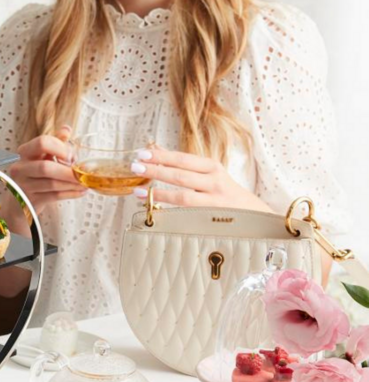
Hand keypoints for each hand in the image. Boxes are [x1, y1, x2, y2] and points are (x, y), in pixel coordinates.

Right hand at [9, 126, 85, 213]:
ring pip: (51, 184)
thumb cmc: (32, 175)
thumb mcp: (41, 156)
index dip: (60, 147)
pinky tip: (80, 192)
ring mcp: (24, 186)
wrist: (18, 201)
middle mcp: (21, 168)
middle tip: (82, 173)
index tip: (72, 155)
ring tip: (84, 183)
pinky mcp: (30, 201)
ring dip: (72, 184)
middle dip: (67, 171)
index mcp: (25, 153)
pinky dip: (70, 194)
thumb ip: (54, 142)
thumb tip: (66, 129)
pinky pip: (54, 196)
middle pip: (45, 167)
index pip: (42, 143)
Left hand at [130, 147, 272, 212]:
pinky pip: (187, 216)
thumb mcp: (210, 175)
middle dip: (156, 170)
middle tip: (134, 167)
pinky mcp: (212, 220)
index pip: (183, 159)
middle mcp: (215, 183)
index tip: (142, 153)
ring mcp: (214, 203)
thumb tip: (157, 149)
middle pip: (180, 175)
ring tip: (137, 191)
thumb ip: (185, 165)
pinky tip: (154, 209)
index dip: (162, 156)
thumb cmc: (228, 194)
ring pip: (183, 197)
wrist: (258, 218)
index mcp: (212, 168)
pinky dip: (168, 212)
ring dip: (158, 193)